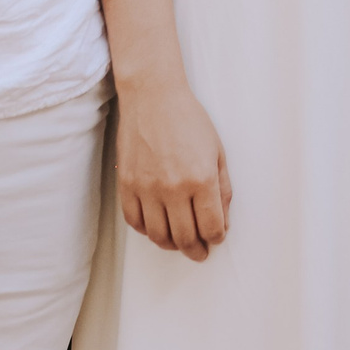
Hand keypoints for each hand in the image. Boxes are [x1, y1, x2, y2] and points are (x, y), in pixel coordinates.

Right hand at [116, 80, 231, 260]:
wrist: (154, 97)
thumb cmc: (189, 120)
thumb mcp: (217, 151)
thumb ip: (222, 190)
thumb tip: (222, 222)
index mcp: (201, 179)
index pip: (211, 226)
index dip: (216, 238)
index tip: (216, 239)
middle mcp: (173, 187)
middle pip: (185, 237)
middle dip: (196, 250)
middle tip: (199, 252)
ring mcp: (147, 188)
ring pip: (158, 235)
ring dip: (171, 245)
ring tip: (179, 243)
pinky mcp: (127, 184)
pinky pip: (135, 222)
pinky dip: (146, 231)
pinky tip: (156, 227)